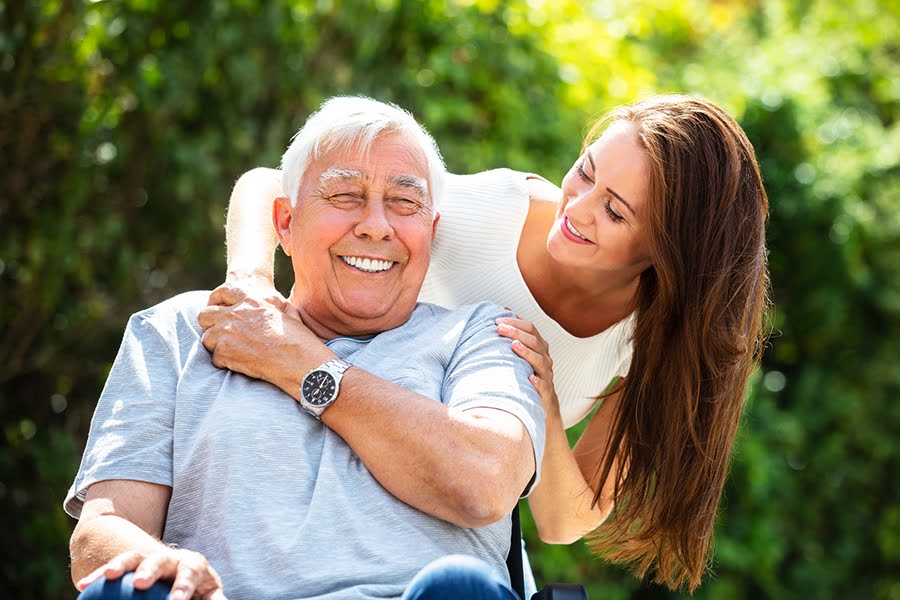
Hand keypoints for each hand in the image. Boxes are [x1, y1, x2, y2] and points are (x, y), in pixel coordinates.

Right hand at [76, 548, 225, 599]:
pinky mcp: (132, 564)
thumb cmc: (197, 589)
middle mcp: (171, 558)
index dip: (183, 586)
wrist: (180, 571)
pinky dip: (100, 575)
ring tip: (108, 575)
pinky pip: (114, 568)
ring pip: (134, 558)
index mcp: (193, 565)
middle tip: (141, 583)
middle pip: (161, 559)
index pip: (190, 572)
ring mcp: (150, 559)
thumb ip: (211, 599)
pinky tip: (84, 585)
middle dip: (150, 569)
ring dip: (121, 565)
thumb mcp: (207, 593)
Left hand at [198, 284, 333, 394]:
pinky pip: (214, 358)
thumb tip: (271, 303)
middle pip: (204, 315)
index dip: (216, 300)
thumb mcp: (287, 312)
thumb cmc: (298, 338)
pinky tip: (240, 365)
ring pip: (207, 338)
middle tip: (220, 335)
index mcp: (251, 300)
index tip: (216, 308)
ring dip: (216, 346)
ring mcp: (227, 332)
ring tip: (234, 354)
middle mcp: (235, 314)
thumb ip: (271, 306)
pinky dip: (224, 363)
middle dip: (210, 325)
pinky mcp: (225, 352)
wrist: (298, 360)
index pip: (223, 291)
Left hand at [496, 316, 559, 416]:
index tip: (497, 321)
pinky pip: (543, 385)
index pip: (530, 329)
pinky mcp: (546, 391)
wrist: (544, 402)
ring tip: (514, 346)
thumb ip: (516, 332)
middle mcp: (544, 357)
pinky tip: (529, 378)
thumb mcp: (523, 352)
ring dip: (526, 352)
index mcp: (539, 346)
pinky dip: (537, 381)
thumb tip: (504, 310)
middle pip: (534, 341)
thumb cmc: (528, 372)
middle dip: (516, 333)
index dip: (515, 323)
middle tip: (500, 328)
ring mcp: (546, 373)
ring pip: (539, 360)